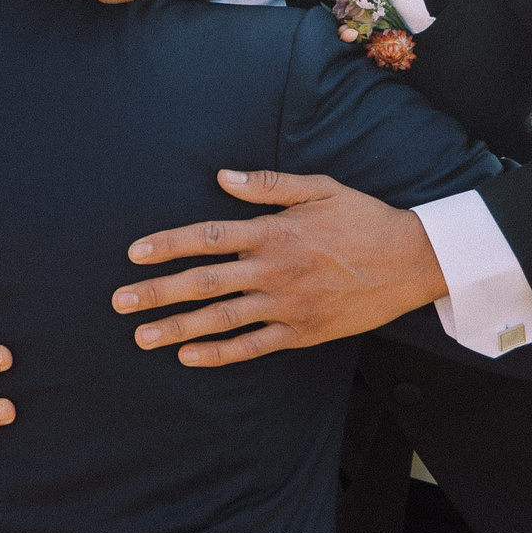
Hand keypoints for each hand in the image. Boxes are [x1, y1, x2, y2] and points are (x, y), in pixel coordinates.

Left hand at [112, 170, 447, 366]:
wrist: (412, 260)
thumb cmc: (363, 219)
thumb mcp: (319, 188)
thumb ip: (268, 184)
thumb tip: (222, 175)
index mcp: (273, 232)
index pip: (208, 237)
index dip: (168, 245)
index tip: (134, 254)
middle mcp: (273, 269)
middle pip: (204, 282)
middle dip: (157, 292)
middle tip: (120, 303)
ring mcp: (286, 304)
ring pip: (221, 319)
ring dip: (178, 328)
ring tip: (142, 337)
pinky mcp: (302, 331)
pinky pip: (253, 346)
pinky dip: (220, 353)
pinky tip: (189, 357)